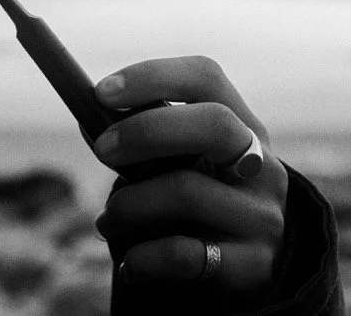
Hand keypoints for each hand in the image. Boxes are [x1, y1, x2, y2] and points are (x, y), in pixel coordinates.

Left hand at [90, 56, 286, 301]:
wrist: (251, 273)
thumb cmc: (199, 202)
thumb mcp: (182, 164)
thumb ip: (143, 139)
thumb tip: (88, 116)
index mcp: (241, 124)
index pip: (206, 77)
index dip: (151, 77)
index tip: (101, 93)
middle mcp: (261, 164)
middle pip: (214, 124)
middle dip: (146, 132)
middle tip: (102, 150)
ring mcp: (263, 215)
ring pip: (188, 192)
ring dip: (129, 204)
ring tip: (109, 220)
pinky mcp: (254, 265)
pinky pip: (184, 254)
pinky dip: (144, 256)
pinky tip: (131, 263)